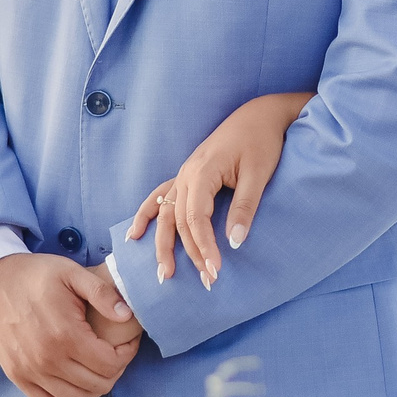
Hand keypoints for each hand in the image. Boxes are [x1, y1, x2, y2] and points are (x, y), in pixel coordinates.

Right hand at [0, 253, 138, 396]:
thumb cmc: (35, 275)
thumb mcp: (72, 273)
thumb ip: (102, 293)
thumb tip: (127, 316)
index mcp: (65, 334)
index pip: (110, 364)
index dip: (127, 354)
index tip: (128, 341)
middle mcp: (47, 359)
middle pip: (98, 384)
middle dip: (115, 370)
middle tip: (116, 353)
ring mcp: (30, 372)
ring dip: (95, 388)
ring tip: (99, 368)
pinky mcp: (17, 376)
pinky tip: (81, 391)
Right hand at [127, 92, 309, 288]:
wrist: (258, 115)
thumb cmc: (261, 142)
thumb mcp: (259, 175)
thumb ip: (244, 208)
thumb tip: (235, 243)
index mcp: (202, 173)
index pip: (196, 219)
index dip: (204, 246)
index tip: (215, 269)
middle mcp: (186, 174)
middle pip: (179, 221)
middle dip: (189, 254)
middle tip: (206, 281)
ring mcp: (183, 174)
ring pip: (166, 214)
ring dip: (163, 244)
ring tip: (164, 274)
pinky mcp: (187, 175)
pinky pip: (160, 197)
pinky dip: (146, 216)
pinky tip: (135, 236)